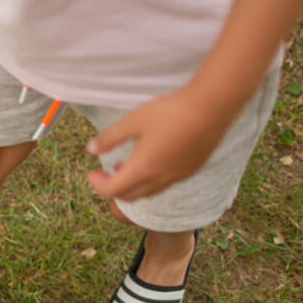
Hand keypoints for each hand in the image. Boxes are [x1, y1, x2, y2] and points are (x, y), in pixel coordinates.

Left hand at [85, 85, 236, 200]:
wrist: (212, 106)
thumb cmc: (171, 111)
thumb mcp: (134, 120)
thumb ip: (110, 137)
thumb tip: (90, 149)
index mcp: (142, 169)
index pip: (112, 190)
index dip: (97, 184)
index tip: (91, 173)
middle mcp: (159, 179)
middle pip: (129, 196)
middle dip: (113, 188)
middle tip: (105, 173)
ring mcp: (177, 177)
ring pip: (148, 192)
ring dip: (132, 185)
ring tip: (125, 166)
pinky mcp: (190, 170)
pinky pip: (164, 184)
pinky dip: (150, 180)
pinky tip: (150, 161)